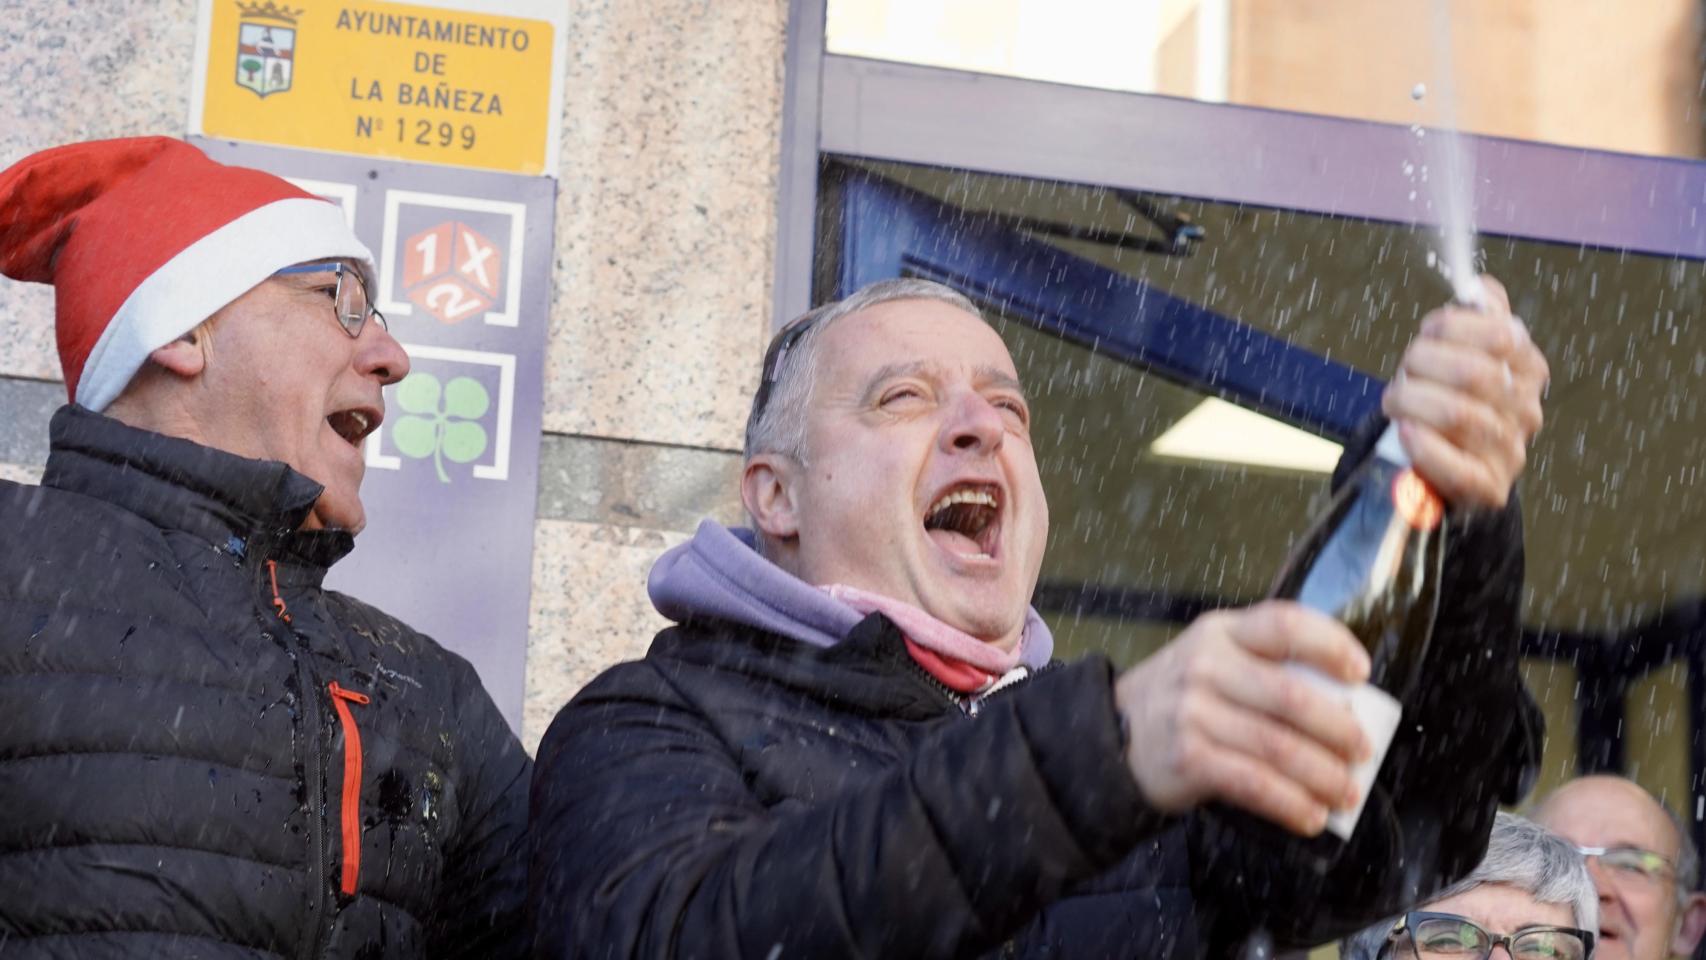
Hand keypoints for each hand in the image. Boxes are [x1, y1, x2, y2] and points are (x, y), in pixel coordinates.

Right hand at [1113, 601, 1372, 835]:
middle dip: (1340, 729)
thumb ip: (1264, 668)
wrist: (1112, 736)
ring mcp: (1192, 712)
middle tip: (1363, 751)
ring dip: (1324, 776)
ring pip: (1279, 747)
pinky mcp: (1188, 758)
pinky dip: (1291, 804)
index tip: (1360, 673)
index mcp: (1220, 632)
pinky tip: (1311, 816)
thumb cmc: (1181, 700)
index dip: (1331, 645)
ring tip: (1347, 793)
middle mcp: (1204, 666)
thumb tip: (1345, 707)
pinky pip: (1254, 783)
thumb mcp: (1212, 662)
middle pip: (1291, 696)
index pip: (1285, 624)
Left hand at [1382, 275, 1548, 508]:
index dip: (1449, 328)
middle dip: (1422, 365)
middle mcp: (1526, 409)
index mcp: (1528, 368)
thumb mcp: (1463, 352)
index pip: (1497, 333)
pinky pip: (1457, 466)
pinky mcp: (1488, 488)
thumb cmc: (1448, 400)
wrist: (1444, 466)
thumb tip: (1478, 288)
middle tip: (1404, 373)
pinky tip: (1406, 432)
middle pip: (1472, 372)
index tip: (1426, 336)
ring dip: (1412, 402)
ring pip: (1458, 414)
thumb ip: (1477, 316)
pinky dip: (1425, 445)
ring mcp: (1510, 451)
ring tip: (1397, 402)